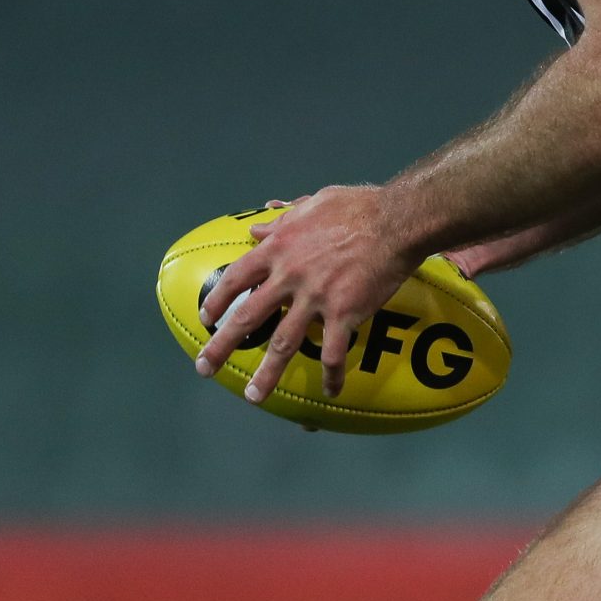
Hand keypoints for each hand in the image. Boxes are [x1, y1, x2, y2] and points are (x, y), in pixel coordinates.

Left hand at [196, 184, 417, 401]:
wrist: (396, 221)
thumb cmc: (358, 206)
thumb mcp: (314, 203)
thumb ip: (283, 219)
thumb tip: (255, 228)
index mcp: (279, 248)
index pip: (236, 278)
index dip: (217, 299)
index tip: (206, 318)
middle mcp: (289, 277)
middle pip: (247, 317)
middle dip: (221, 346)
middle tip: (204, 367)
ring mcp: (316, 298)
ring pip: (283, 343)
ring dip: (267, 373)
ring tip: (253, 397)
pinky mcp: (344, 313)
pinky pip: (334, 352)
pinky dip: (331, 375)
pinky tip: (331, 391)